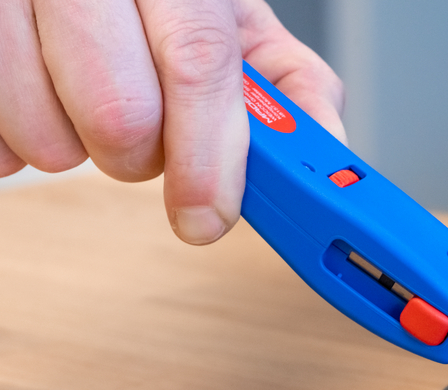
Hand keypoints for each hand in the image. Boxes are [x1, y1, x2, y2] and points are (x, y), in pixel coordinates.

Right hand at [0, 0, 344, 243]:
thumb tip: (326, 145)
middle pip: (121, 115)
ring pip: (49, 139)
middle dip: (148, 159)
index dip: (208, 157)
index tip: (209, 217)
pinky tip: (45, 102)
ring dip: (83, 151)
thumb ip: (286, 83)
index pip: (196, 63)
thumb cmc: (165, 1)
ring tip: (93, 106)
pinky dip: (21, 145)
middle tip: (152, 139)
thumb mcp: (234, 22)